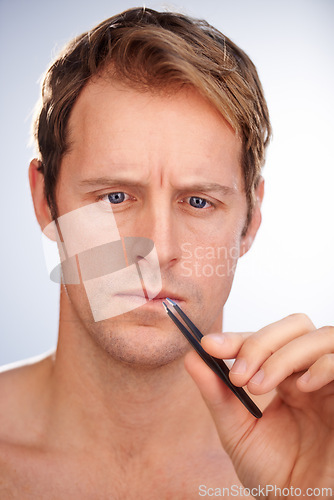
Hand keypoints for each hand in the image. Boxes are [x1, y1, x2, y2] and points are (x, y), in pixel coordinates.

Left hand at [184, 314, 333, 495]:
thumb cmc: (272, 473)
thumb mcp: (237, 431)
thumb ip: (217, 394)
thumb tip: (192, 358)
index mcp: (283, 377)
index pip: (263, 340)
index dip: (236, 338)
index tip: (209, 346)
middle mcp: (308, 373)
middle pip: (294, 326)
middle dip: (261, 343)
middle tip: (238, 376)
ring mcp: (330, 383)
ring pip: (320, 336)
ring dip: (284, 355)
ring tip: (260, 386)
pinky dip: (322, 366)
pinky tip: (300, 388)